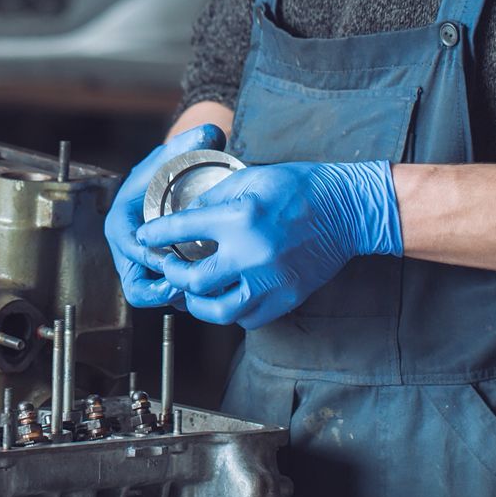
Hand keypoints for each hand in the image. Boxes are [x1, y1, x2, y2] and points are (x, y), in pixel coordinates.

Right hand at [104, 123, 226, 307]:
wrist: (172, 186)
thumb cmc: (167, 172)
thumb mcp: (174, 155)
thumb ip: (190, 143)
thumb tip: (210, 134)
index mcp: (122, 222)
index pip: (127, 245)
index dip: (147, 253)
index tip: (172, 254)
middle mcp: (128, 249)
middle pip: (135, 283)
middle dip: (159, 287)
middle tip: (186, 281)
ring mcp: (143, 267)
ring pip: (150, 295)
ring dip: (173, 296)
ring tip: (200, 289)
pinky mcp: (159, 278)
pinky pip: (165, 296)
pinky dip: (183, 296)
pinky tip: (208, 288)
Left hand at [136, 161, 401, 326]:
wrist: (349, 210)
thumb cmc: (302, 188)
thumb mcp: (252, 178)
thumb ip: (216, 199)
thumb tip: (187, 215)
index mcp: (241, 219)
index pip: (182, 230)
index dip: (157, 235)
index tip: (146, 238)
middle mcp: (252, 254)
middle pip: (193, 281)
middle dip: (174, 275)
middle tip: (170, 267)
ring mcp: (271, 281)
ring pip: (218, 310)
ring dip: (199, 302)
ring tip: (194, 290)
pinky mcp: (287, 298)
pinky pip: (248, 318)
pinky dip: (232, 311)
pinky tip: (228, 296)